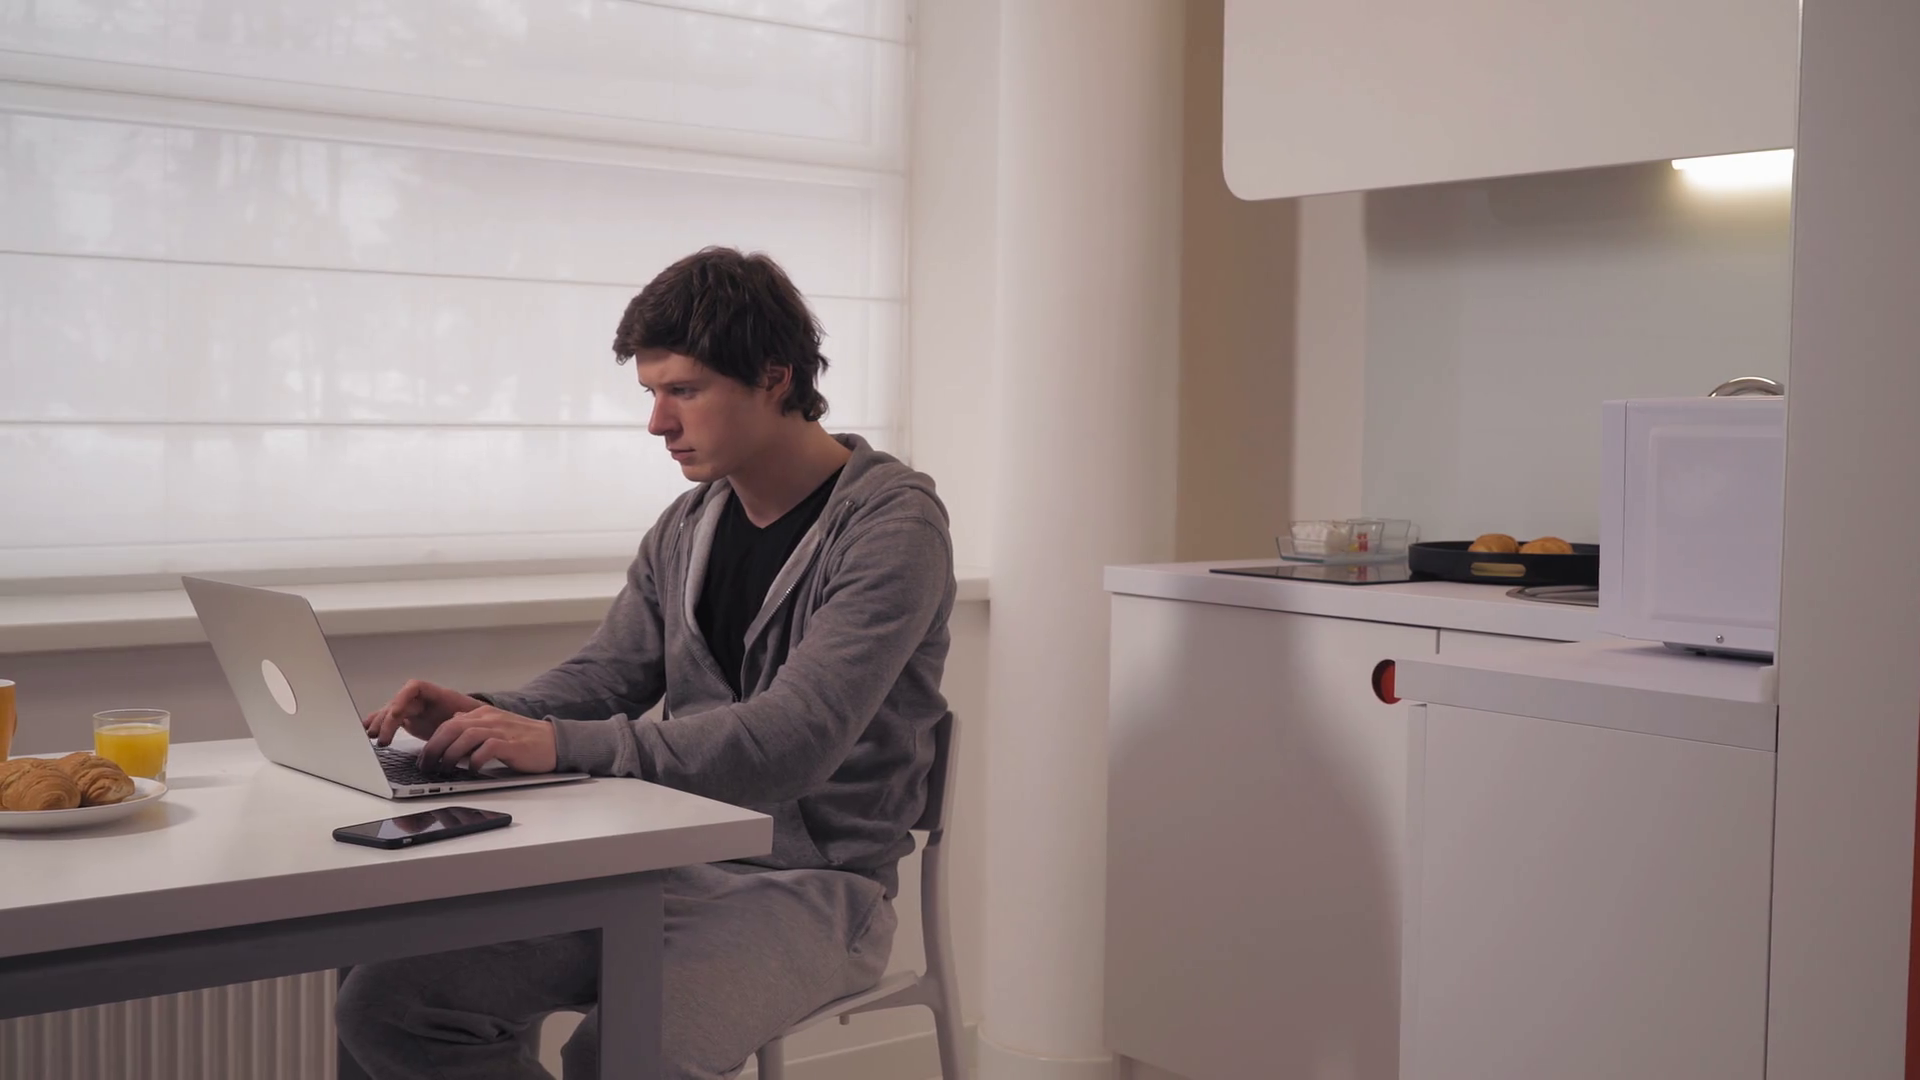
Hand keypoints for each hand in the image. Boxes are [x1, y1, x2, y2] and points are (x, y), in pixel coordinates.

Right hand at [363, 680, 486, 746]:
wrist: (477, 725)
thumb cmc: (476, 718)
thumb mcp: (472, 717)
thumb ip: (463, 717)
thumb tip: (456, 718)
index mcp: (438, 694)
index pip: (414, 687)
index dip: (402, 699)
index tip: (396, 714)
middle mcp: (422, 700)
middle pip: (398, 703)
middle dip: (386, 719)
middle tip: (380, 738)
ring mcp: (414, 709)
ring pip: (391, 712)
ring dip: (379, 723)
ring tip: (370, 736)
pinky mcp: (409, 721)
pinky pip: (390, 720)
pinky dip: (378, 724)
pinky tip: (366, 729)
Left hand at [418, 706, 557, 774]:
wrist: (554, 741)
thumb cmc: (524, 739)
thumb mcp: (496, 726)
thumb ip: (475, 724)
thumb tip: (453, 721)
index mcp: (484, 714)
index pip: (448, 723)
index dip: (432, 741)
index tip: (424, 758)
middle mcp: (490, 719)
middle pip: (452, 728)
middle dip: (434, 748)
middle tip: (427, 766)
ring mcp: (501, 730)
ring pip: (465, 736)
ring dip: (450, 754)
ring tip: (445, 769)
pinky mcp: (511, 744)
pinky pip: (486, 749)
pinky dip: (474, 760)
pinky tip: (472, 769)